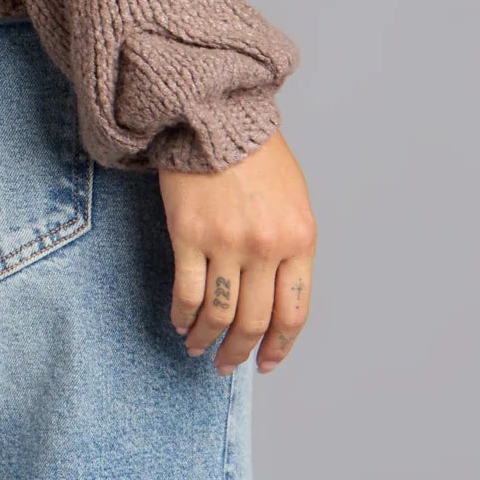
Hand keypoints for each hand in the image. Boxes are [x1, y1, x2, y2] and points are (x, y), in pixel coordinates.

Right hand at [159, 129, 314, 375]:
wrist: (214, 115)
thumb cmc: (255, 155)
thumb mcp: (293, 200)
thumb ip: (289, 248)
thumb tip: (273, 299)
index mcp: (299, 239)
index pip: (293, 313)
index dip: (279, 346)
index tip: (266, 362)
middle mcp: (266, 247)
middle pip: (255, 321)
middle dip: (240, 351)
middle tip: (227, 364)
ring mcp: (226, 242)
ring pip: (219, 314)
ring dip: (207, 339)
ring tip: (198, 347)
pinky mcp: (188, 234)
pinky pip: (186, 292)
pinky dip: (182, 315)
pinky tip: (179, 322)